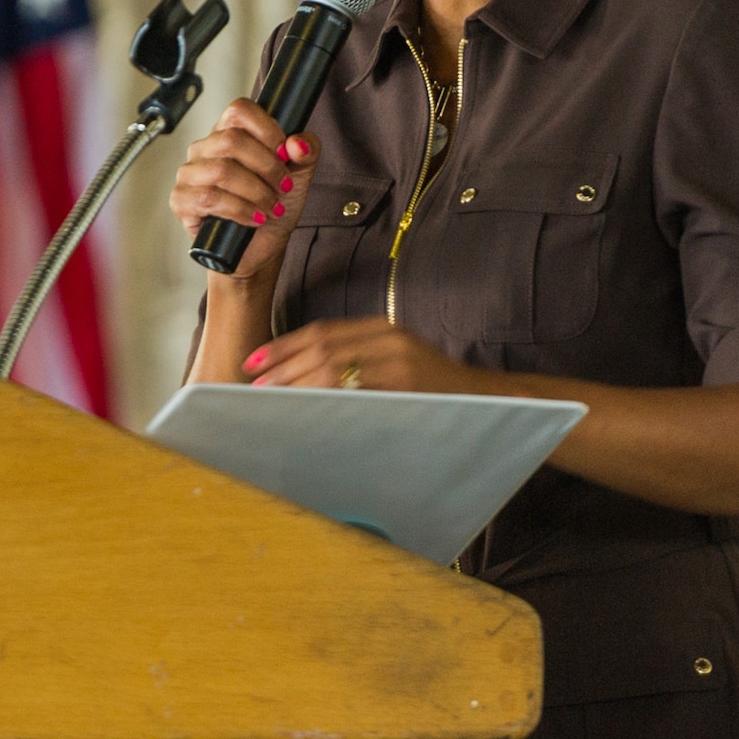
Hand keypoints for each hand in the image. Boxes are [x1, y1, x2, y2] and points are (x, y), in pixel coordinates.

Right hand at [169, 101, 318, 282]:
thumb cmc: (271, 208)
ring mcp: (189, 174)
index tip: (285, 152)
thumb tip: (298, 143)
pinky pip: (209, 198)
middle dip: (267, 166)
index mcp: (228, 133)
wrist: (259, 249)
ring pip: (222, 170)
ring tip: (271, 207)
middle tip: (283, 186)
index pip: (239, 110)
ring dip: (256, 191)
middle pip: (231, 140)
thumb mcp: (299, 176)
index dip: (267, 128)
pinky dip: (240, 210)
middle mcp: (205, 149)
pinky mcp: (181, 201)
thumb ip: (306, 152)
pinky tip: (254, 218)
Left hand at [243, 317, 478, 390]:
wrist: (484, 398)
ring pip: (333, 367)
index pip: (321, 331)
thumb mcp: (395, 361)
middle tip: (254, 383)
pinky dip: (325, 400)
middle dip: (282, 366)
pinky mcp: (406, 386)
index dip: (283, 345)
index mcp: (381, 328)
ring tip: (271, 398)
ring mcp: (398, 362)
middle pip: (321, 347)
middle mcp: (388, 338)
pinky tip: (307, 410)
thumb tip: (302, 376)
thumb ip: (356, 360)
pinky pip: (356, 391)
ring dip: (296, 383)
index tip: (254, 360)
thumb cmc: (431, 388)